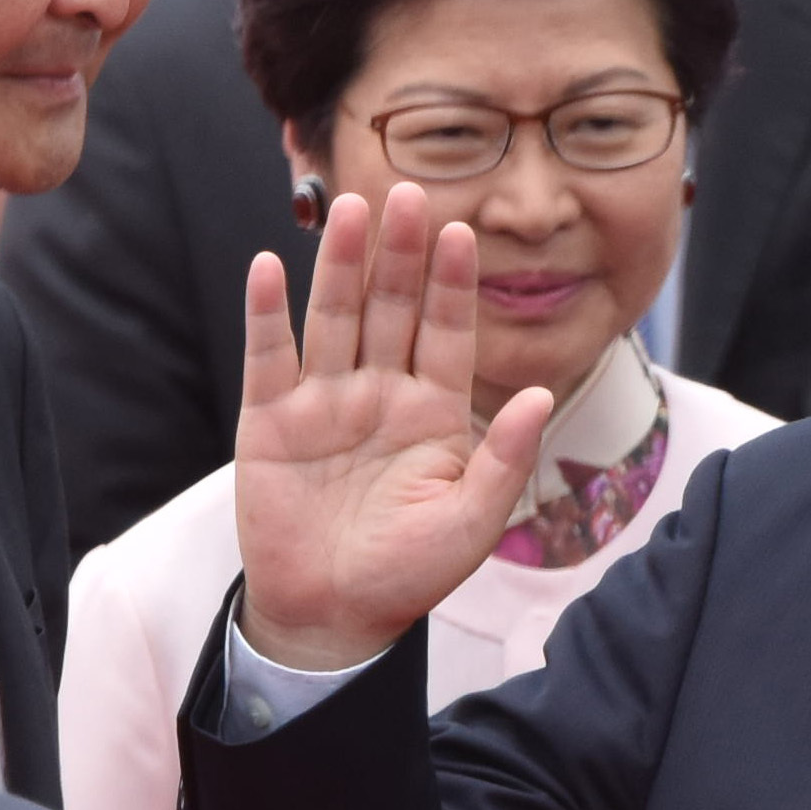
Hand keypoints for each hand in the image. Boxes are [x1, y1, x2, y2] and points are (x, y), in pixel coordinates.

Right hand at [227, 193, 553, 680]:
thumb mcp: (472, 522)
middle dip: (401, 253)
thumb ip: (504, 457)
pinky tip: (270, 265)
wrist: (332, 617)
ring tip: (351, 209)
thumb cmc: (408, 574)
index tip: (461, 232)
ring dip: (342, 265)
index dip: (452, 284)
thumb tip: (544, 395)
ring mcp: (324, 401)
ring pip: (335, 317)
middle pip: (391, 308)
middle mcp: (380, 392)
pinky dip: (266, 312)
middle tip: (408, 191)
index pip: (447, 332)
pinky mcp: (269, 420)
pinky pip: (268, 356)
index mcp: (433, 411)